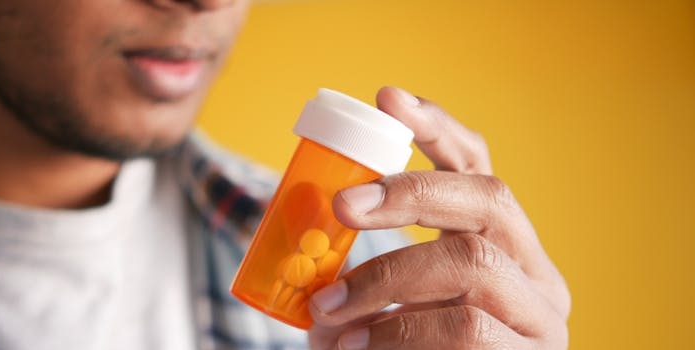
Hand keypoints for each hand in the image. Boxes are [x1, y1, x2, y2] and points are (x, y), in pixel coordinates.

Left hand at [307, 87, 570, 348]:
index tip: (387, 99)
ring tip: (329, 310)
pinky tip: (357, 347)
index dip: (437, 128)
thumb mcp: (389, 302)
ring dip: (387, 280)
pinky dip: (399, 332)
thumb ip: (365, 269)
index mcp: (501, 243)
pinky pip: (467, 330)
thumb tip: (300, 234)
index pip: (480, 167)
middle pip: (489, 199)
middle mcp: (535, 271)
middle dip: (410, 193)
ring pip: (473, 263)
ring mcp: (542, 317)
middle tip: (342, 206)